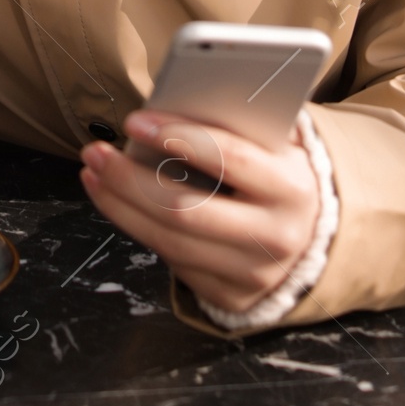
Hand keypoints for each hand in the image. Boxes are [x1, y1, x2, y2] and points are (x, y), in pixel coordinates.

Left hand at [79, 108, 320, 315]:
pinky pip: (174, 262)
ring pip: (170, 240)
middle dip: (129, 179)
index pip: (230, 158)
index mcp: (292, 187)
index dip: (177, 136)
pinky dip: (138, 229)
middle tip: (95, 151)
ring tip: (93, 173)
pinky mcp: (232, 296)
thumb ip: (234, 125)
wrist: (311, 235)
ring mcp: (255, 274)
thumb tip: (163, 109)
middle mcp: (278, 237)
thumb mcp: (272, 144)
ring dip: (120, 205)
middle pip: (185, 209)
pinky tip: (116, 202)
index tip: (133, 121)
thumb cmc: (276, 172)